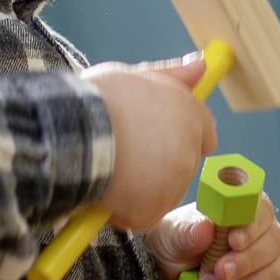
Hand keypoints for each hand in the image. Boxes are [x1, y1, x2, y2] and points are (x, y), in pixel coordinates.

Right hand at [84, 54, 217, 229]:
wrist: (76, 132)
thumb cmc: (97, 100)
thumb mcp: (133, 76)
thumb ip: (171, 74)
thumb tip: (200, 65)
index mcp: (188, 111)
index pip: (204, 133)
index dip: (180, 138)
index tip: (156, 140)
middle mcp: (189, 147)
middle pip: (180, 165)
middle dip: (158, 164)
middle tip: (124, 153)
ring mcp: (174, 181)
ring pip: (161, 192)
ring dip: (141, 188)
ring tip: (111, 168)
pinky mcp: (155, 208)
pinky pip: (141, 214)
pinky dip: (125, 210)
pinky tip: (106, 190)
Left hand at [145, 191, 279, 279]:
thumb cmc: (175, 247)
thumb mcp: (171, 236)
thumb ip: (187, 231)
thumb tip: (206, 228)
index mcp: (245, 211)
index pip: (262, 211)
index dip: (252, 226)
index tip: (232, 240)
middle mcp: (264, 238)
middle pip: (273, 245)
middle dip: (246, 262)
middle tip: (218, 272)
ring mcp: (268, 270)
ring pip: (272, 279)